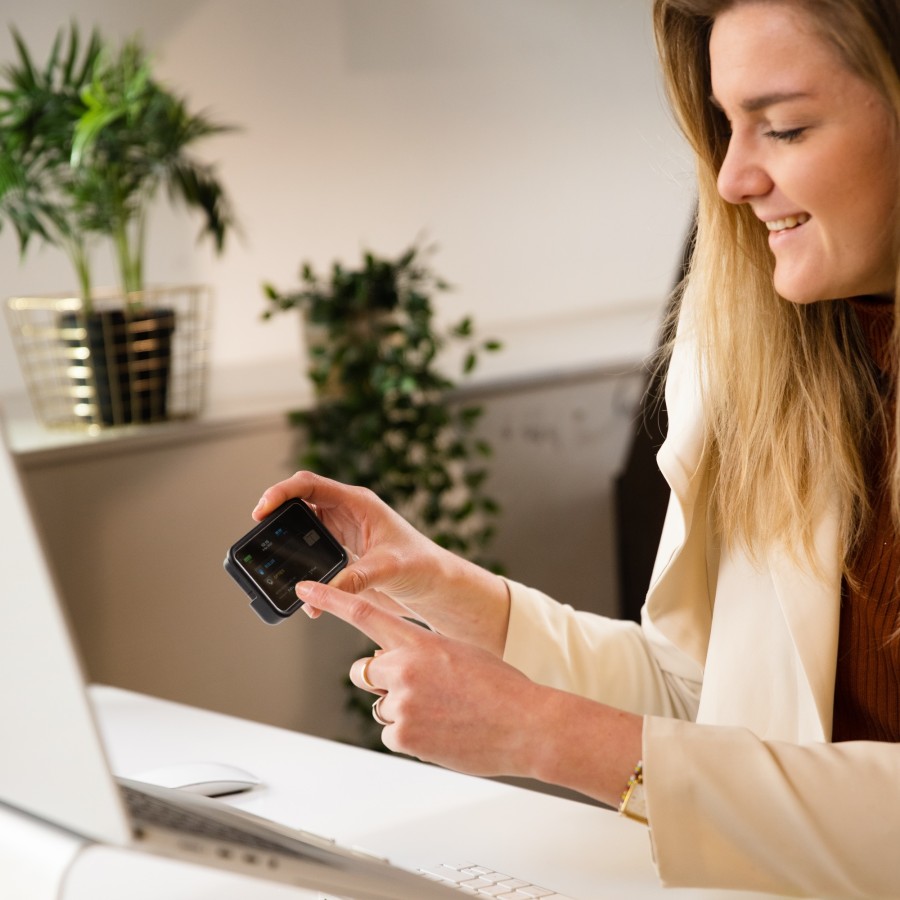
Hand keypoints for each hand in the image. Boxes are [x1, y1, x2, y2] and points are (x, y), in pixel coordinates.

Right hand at [252, 471, 509, 653]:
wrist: (435, 582)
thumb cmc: (421, 565)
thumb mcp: (387, 569)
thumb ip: (355, 578)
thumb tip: (318, 595)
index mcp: (358, 502)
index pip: (311, 485)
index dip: (282, 492)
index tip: (262, 509)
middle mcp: (347, 510)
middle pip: (301, 499)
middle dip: (276, 510)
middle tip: (258, 528)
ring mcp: (343, 528)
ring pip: (302, 523)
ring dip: (285, 535)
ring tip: (268, 551)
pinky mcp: (342, 547)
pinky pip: (310, 546)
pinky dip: (297, 557)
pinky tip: (293, 577)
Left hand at [297, 578, 545, 778]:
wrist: (526, 724)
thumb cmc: (499, 687)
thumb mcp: (457, 652)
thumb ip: (418, 652)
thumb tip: (389, 666)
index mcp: (417, 640)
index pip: (363, 612)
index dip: (331, 598)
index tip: (306, 588)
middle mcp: (402, 668)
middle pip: (365, 672)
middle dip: (382, 680)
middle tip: (421, 689)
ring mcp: (400, 704)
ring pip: (382, 707)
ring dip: (404, 711)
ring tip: (445, 713)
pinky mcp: (402, 737)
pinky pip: (392, 735)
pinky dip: (412, 736)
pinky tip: (443, 732)